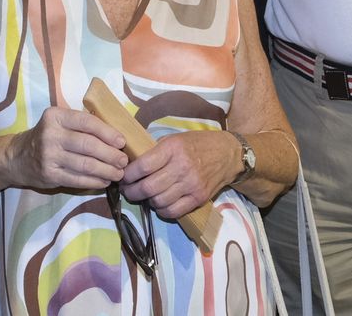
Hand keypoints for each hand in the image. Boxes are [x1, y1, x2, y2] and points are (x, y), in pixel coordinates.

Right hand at [7, 106, 126, 190]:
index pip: (87, 122)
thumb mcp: (59, 123)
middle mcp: (51, 134)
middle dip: (110, 154)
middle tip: (124, 161)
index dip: (108, 132)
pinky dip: (94, 181)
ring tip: (118, 173)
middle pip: (88, 145)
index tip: (122, 142)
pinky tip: (104, 181)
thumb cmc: (47, 137)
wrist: (18, 157)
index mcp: (56, 116)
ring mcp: (49, 156)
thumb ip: (81, 125)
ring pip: (85, 164)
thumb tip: (115, 136)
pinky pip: (77, 179)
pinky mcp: (49, 174)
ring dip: (106, 170)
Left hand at [119, 131, 237, 219]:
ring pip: (159, 201)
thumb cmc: (198, 144)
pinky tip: (159, 203)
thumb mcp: (175, 139)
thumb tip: (132, 164)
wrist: (228, 155)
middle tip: (127, 191)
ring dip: (146, 201)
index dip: (128, 175)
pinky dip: (161, 210)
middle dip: (132, 192)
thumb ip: (156, 151)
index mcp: (173, 148)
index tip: (122, 177)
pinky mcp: (198, 198)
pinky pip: (173, 211)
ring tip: (143, 196)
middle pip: (148, 187)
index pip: (143, 166)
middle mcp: (182, 167)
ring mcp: (191, 185)